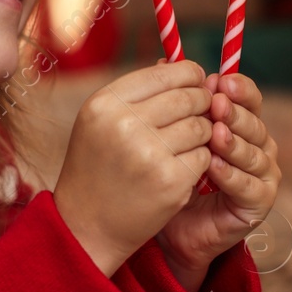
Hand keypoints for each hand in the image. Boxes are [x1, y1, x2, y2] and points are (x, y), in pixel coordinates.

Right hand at [52, 58, 215, 276]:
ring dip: (203, 133)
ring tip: (187, 143)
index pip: (165, 73)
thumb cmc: (98, 166)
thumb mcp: (101, 121)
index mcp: (105, 103)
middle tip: (202, 111)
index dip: (189, 74)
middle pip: (188, 97)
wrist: (86, 225)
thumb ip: (138, 93)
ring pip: (202, 126)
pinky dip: (200, 160)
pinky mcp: (170, 181)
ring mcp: (149, 154)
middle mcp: (125, 124)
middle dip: (202, 102)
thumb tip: (185, 66)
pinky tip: (183, 167)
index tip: (197, 82)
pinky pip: (205, 156)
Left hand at [155, 63, 279, 280]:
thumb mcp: (171, 134)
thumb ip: (174, 102)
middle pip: (255, 122)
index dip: (237, 87)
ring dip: (234, 142)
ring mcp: (263, 174)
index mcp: (241, 123)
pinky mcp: (259, 203)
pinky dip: (232, 176)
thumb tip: (163, 61)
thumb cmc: (172, 173)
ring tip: (215, 134)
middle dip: (235, 112)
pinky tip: (213, 167)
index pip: (248, 97)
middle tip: (216, 104)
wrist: (171, 225)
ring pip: (255, 153)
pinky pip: (248, 186)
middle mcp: (259, 145)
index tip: (217, 79)